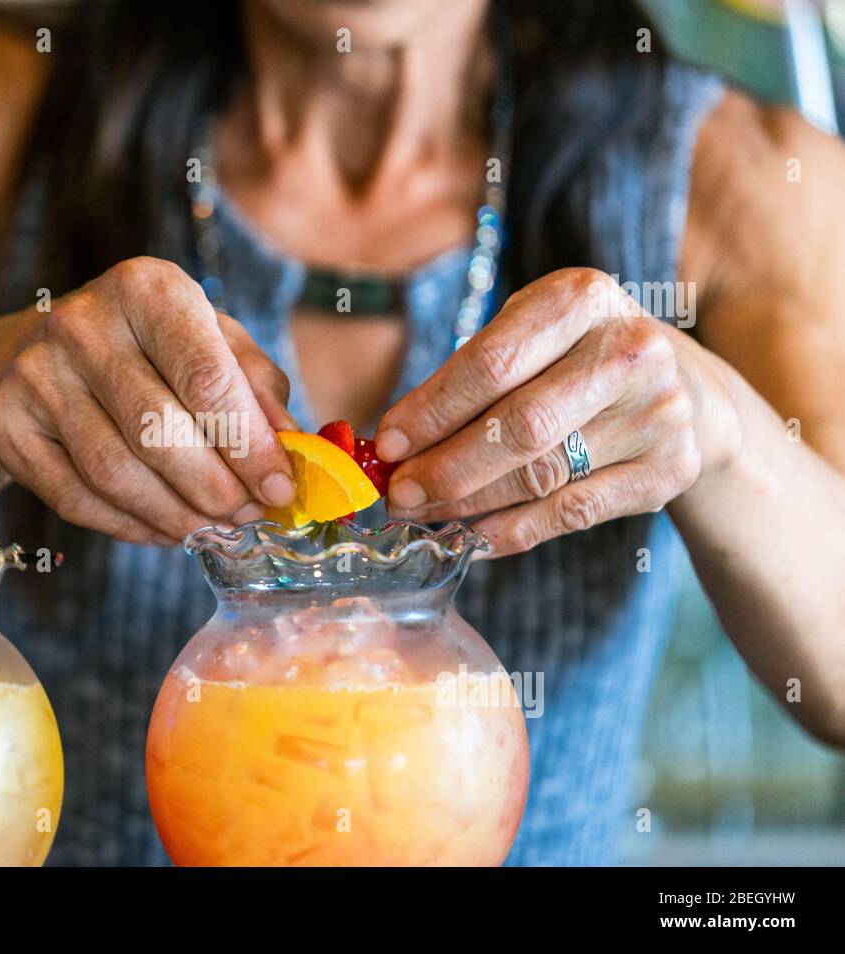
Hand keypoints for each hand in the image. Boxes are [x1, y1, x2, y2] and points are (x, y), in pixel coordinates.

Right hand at [0, 257, 296, 545]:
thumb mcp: (210, 342)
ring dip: (175, 515)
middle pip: (159, 431)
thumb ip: (256, 389)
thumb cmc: (146, 349)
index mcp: (146, 288)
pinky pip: (77, 498)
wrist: (32, 355)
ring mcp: (35, 372)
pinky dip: (130, 526)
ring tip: (211, 528)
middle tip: (247, 516)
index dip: (249, 444)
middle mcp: (83, 323)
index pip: (206, 377)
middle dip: (215, 488)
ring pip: (116, 472)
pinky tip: (164, 529)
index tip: (279, 488)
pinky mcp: (5, 422)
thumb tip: (293, 452)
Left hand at [375, 268, 740, 556]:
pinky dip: (512, 530)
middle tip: (399, 494)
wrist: (685, 390)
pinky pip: (571, 512)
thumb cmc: (576, 357)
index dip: (432, 410)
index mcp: (582, 298)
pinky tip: (471, 537)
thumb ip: (469, 377)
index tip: (386, 445)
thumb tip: (393, 445)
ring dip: (469, 504)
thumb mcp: (531, 334)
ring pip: (541, 475)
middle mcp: (630, 350)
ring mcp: (657, 413)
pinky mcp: (668, 470)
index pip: (491, 363)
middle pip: (519, 425)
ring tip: (422, 513)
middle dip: (446, 467)